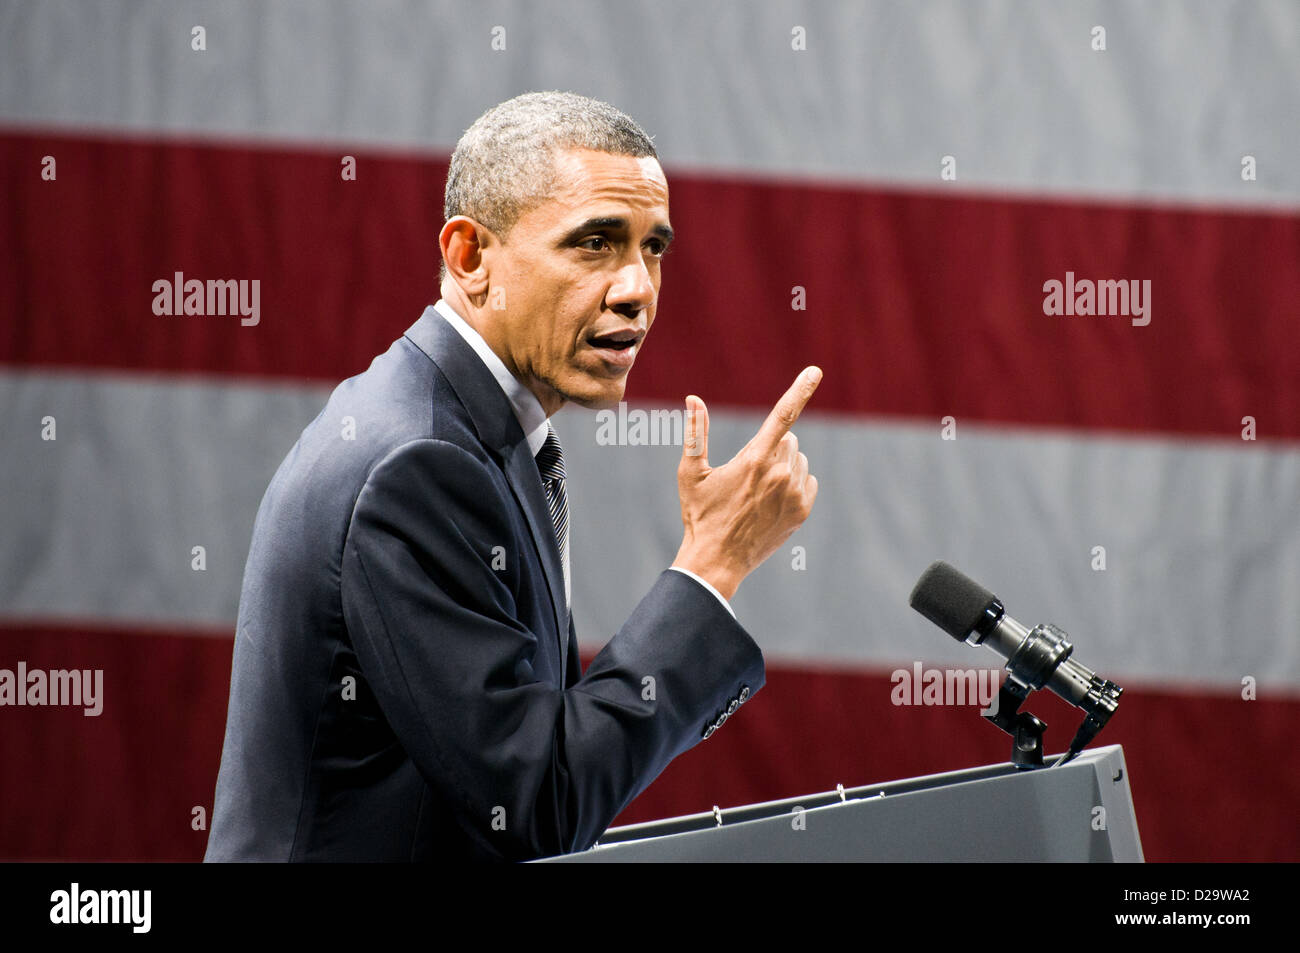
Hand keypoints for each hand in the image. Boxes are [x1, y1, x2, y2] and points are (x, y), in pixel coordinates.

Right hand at [672, 366, 822, 600]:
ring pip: (798, 459)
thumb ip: (696, 432)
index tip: (815, 371)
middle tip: (746, 471)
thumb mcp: (691, 473)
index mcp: (754, 459)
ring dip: (783, 465)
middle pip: (788, 439)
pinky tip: (772, 500)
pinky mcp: (802, 511)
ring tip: (756, 490)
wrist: (717, 561)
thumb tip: (693, 398)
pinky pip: (808, 481)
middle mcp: (779, 474)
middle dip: (771, 446)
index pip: (782, 415)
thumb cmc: (699, 515)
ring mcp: (794, 494)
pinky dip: (794, 483)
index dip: (800, 390)